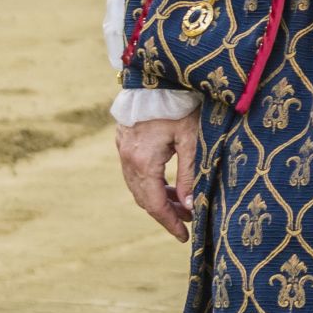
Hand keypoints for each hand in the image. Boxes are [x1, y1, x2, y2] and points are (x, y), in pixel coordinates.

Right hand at [116, 115, 198, 241]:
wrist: (153, 75)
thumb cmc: (178, 104)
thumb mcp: (190, 140)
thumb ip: (189, 175)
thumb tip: (189, 206)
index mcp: (143, 161)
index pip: (155, 204)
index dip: (169, 223)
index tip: (185, 237)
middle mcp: (127, 159)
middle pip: (144, 199)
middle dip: (166, 213)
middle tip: (187, 222)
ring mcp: (122, 149)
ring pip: (137, 187)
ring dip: (158, 199)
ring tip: (181, 204)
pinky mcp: (124, 141)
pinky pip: (134, 172)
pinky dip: (149, 184)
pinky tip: (166, 185)